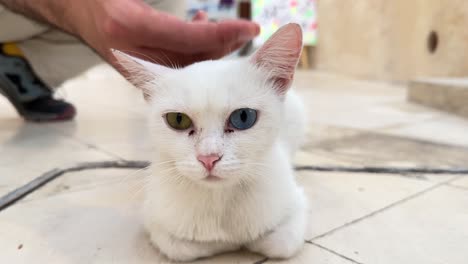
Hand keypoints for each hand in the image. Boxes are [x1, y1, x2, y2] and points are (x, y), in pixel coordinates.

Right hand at [70, 0, 259, 68]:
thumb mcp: (138, 0)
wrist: (74, 7)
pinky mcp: (139, 66)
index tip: (251, 29)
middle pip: (193, 57)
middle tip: (245, 31)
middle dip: (223, 45)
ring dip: (211, 46)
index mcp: (127, 24)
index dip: (224, 35)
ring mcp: (136, 61)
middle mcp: (133, 48)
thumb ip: (181, 22)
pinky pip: (175, 62)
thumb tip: (210, 22)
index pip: (191, 38)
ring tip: (229, 30)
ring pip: (186, 62)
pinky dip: (194, 49)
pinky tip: (203, 30)